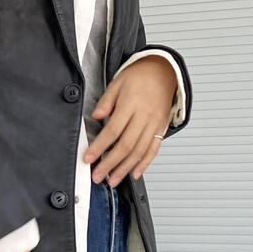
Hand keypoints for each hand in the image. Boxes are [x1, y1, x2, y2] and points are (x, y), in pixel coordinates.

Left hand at [84, 58, 175, 185]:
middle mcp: (144, 117)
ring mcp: (154, 124)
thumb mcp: (117, 83)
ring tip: (113, 180)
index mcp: (131, 105)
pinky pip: (154, 150)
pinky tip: (135, 173)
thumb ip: (106, 101)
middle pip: (126, 146)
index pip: (112, 131)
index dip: (100, 147)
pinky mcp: (161, 129)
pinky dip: (145, 164)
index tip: (89, 158)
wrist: (163, 71)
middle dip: (110, 164)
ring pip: (139, 152)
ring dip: (125, 169)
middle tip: (98, 176)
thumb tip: (96, 115)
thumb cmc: (139, 76)